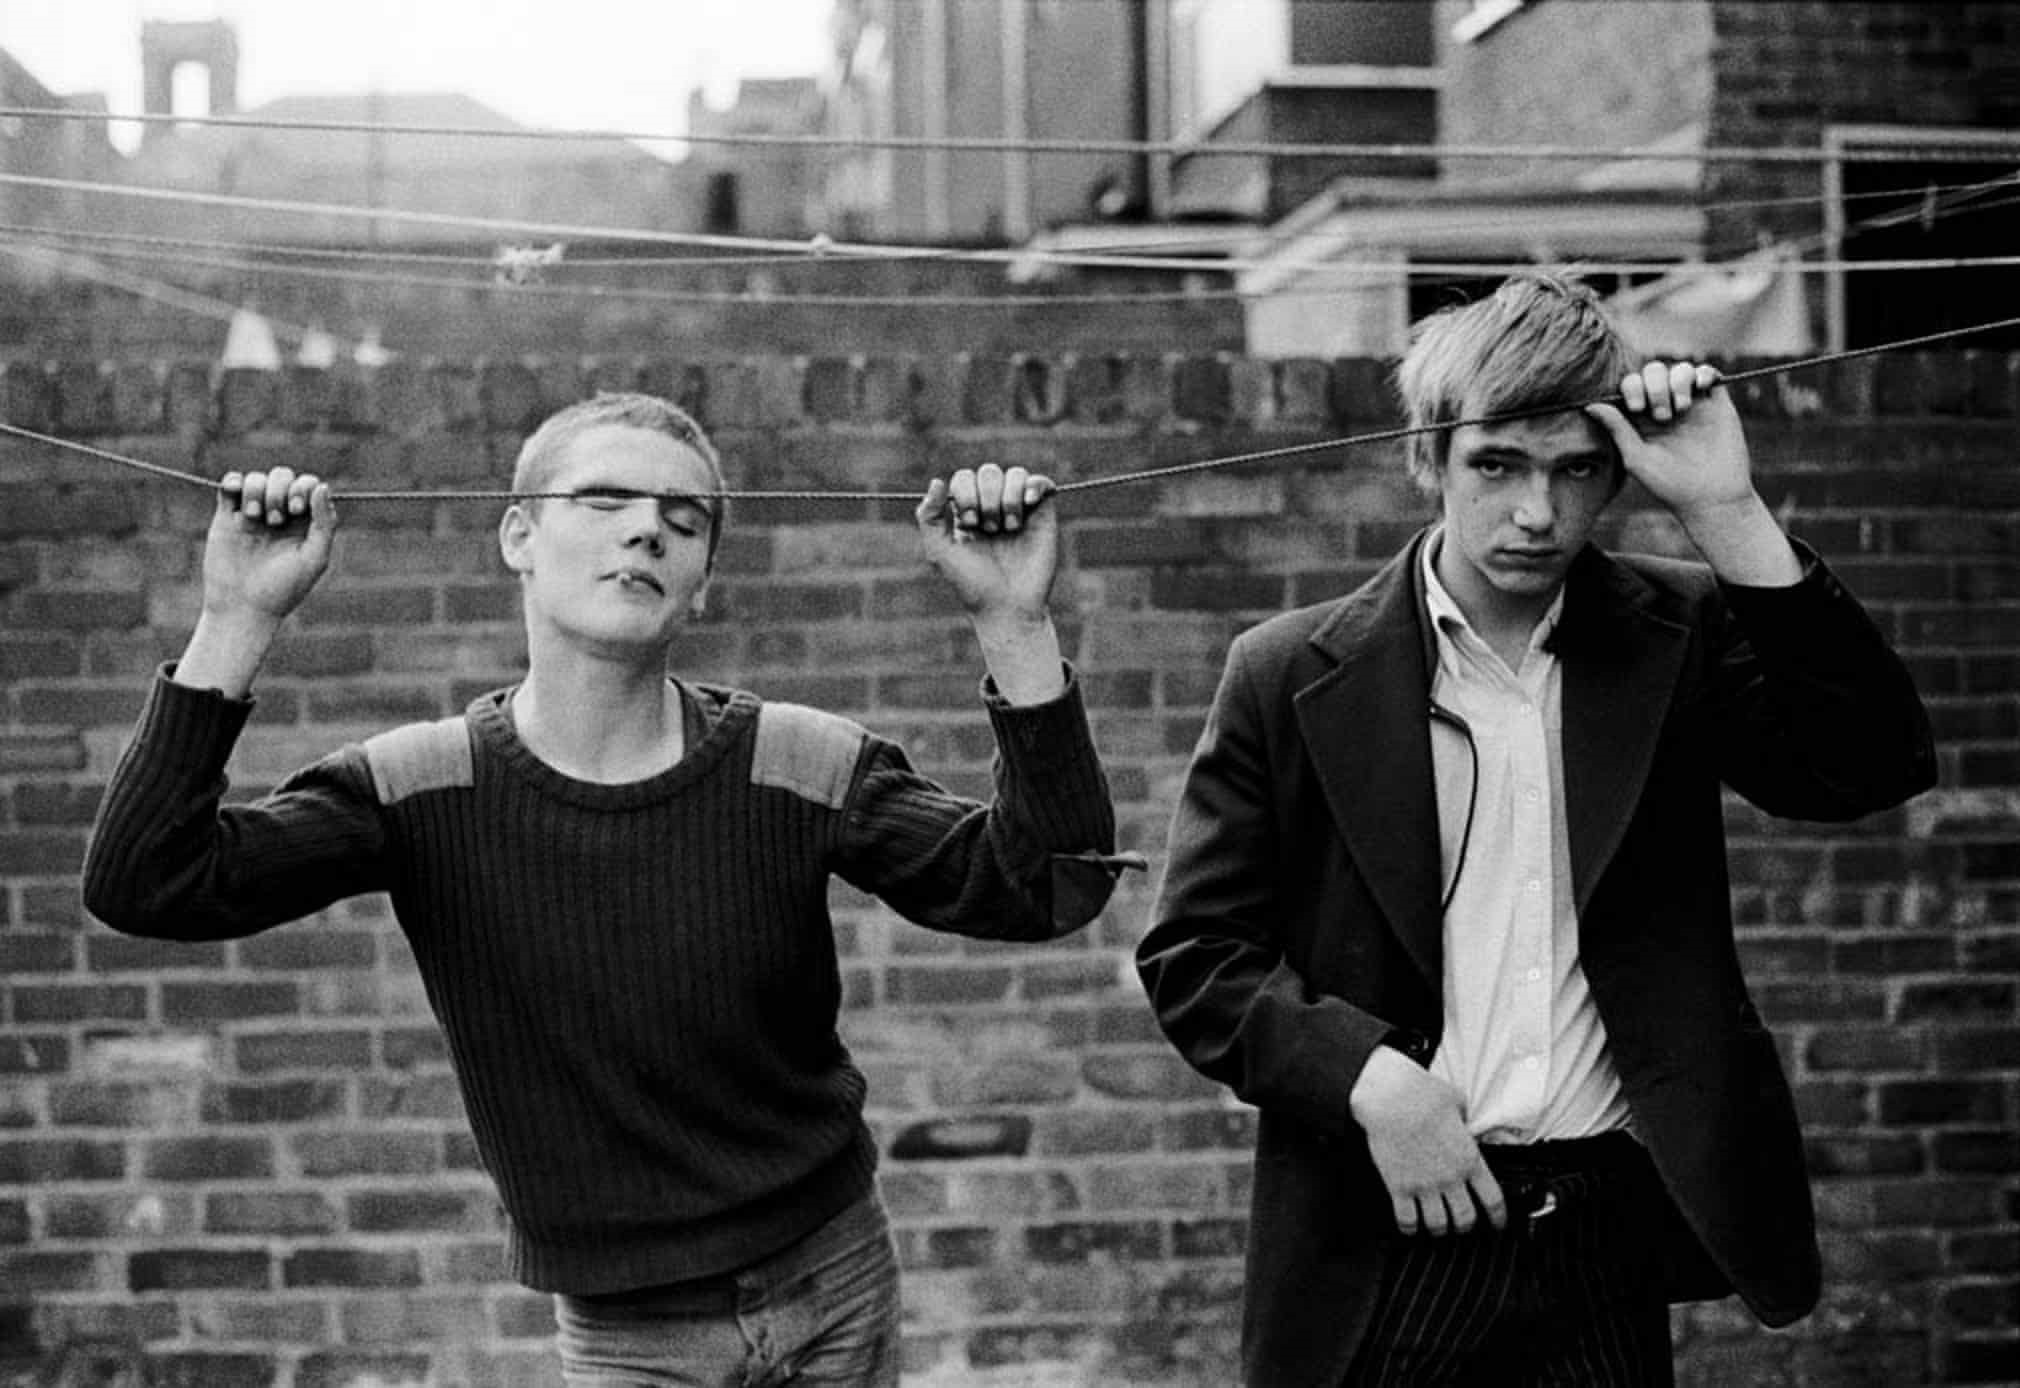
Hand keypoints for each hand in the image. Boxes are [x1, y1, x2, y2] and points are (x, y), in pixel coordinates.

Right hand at [201, 467, 337, 627]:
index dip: (303, 488)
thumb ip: (324, 523)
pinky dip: (233, 481)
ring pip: (256, 478)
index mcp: (305, 522)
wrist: (242, 607)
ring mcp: (253, 513)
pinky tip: (235, 492)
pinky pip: (230, 484)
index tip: (296, 510)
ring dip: (257, 490)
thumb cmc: (283, 589)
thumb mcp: (314, 559)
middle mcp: (280, 514)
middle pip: (282, 476)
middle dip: (280, 490)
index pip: (309, 486)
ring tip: (255, 518)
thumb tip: (322, 486)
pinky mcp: (227, 516)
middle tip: (275, 519)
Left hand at [915, 463, 1058, 621]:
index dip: (966, 493)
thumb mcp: (939, 551)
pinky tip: (1027, 503)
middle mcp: (993, 506)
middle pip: (988, 472)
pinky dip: (1033, 486)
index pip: (964, 478)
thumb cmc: (971, 583)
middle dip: (987, 498)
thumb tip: (937, 481)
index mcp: (967, 511)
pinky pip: (1040, 482)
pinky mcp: (1042, 515)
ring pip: (1015, 474)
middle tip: (990, 529)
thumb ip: (929, 516)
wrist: (1008, 606)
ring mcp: (1019, 509)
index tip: (969, 523)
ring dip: (1008, 498)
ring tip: (1008, 527)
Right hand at [1349, 1046, 1506, 1236]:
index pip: (1493, 1199)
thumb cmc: (1422, 1093)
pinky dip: (1410, 1228)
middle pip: (1465, 1219)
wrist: (1390, 1097)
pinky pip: (1407, 1219)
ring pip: (1438, 1225)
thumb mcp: (1458, 1102)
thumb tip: (1463, 1123)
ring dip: (1439, 1230)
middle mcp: (1450, 1177)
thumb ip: (1464, 1121)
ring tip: (1437, 1228)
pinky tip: (1410, 1226)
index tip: (1497, 1223)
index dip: (1498, 1217)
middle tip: (1462, 1225)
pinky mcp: (1399, 1186)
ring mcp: (1424, 1184)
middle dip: (1465, 1226)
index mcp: (1469, 1158)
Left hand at [1583, 361, 1754, 524]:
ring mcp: (1692, 404)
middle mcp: (1666, 407)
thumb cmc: (1669, 485)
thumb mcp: (1637, 458)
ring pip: (1681, 369)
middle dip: (1655, 386)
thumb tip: (1589, 405)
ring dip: (1678, 380)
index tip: (1636, 408)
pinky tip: (1699, 387)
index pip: (1632, 385)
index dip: (1631, 387)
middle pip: (1654, 372)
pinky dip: (1702, 373)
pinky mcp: (1716, 404)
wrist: (1712, 497)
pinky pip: (1708, 373)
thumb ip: (1617, 428)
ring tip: (1681, 408)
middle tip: (1663, 417)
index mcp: (1642, 419)